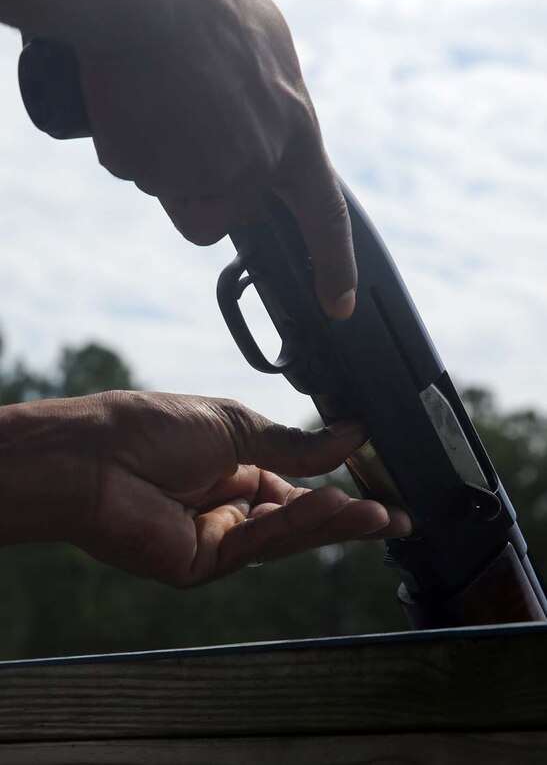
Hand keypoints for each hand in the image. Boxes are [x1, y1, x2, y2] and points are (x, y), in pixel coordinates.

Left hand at [0, 392, 410, 585]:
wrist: (97, 453)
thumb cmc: (153, 428)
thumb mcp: (235, 426)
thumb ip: (294, 442)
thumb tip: (352, 433)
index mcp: (233, 470)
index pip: (296, 487)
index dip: (335, 490)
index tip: (378, 487)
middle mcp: (228, 507)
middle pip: (298, 518)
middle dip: (348, 519)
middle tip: (398, 518)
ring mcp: (217, 538)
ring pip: (286, 537)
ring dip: (332, 524)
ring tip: (377, 514)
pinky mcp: (203, 563)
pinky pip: (259, 544)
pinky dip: (296, 524)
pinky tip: (333, 506)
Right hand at [72, 0, 356, 318]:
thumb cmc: (200, 0)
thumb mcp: (265, 43)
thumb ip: (273, 100)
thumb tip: (264, 127)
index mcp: (294, 131)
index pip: (324, 216)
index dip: (334, 265)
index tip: (339, 305)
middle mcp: (258, 163)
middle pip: (223, 206)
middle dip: (198, 178)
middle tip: (182, 112)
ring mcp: (208, 174)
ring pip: (174, 189)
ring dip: (160, 156)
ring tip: (153, 95)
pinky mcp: (159, 177)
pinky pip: (136, 171)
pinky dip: (128, 144)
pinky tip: (130, 101)